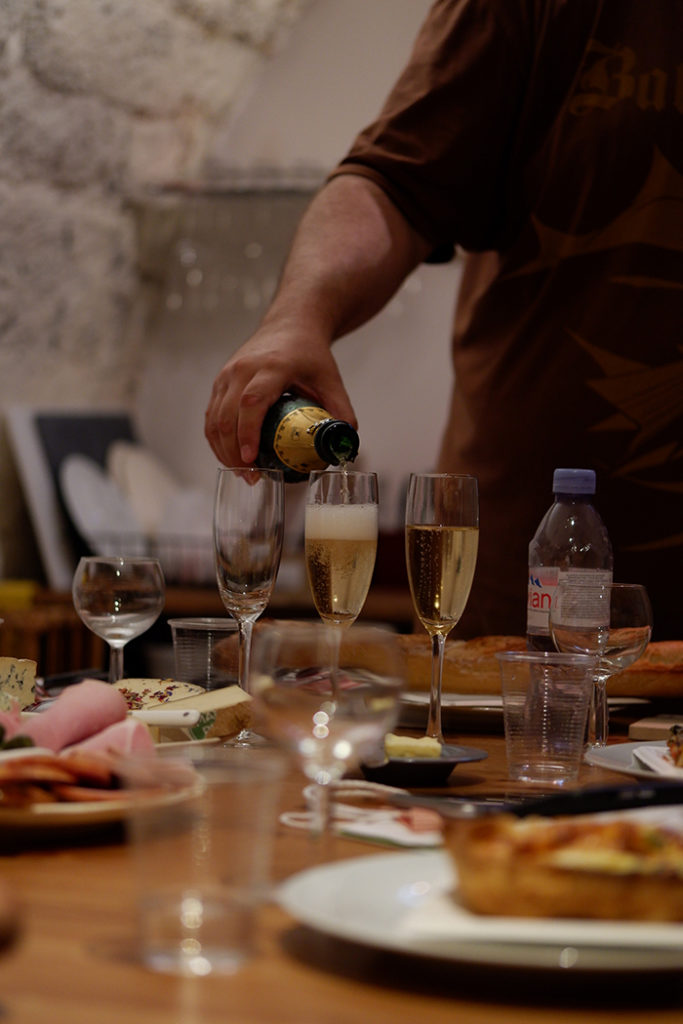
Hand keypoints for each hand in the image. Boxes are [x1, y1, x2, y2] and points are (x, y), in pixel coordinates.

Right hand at [204, 325, 356, 467]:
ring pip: (214, 419)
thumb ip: (341, 413)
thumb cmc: (310, 353)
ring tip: (242, 473)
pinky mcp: (220, 382)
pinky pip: (211, 416)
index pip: (252, 402)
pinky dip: (218, 440)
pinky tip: (232, 458)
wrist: (290, 324)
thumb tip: (343, 448)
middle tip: (251, 477)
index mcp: (272, 367)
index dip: (248, 433)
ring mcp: (227, 375)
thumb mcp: (331, 380)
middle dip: (234, 452)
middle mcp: (243, 369)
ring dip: (223, 450)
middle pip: (227, 416)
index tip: (251, 459)